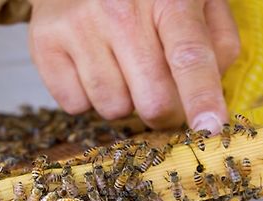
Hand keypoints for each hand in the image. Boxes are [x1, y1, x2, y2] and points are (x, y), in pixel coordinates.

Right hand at [28, 0, 238, 132]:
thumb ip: (217, 40)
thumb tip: (212, 93)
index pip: (189, 55)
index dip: (202, 96)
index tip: (210, 127)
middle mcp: (120, 11)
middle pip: (153, 101)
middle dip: (164, 112)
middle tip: (161, 92)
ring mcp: (79, 27)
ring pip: (113, 109)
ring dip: (124, 102)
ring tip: (121, 66)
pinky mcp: (45, 43)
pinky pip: (75, 106)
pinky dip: (88, 98)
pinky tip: (93, 65)